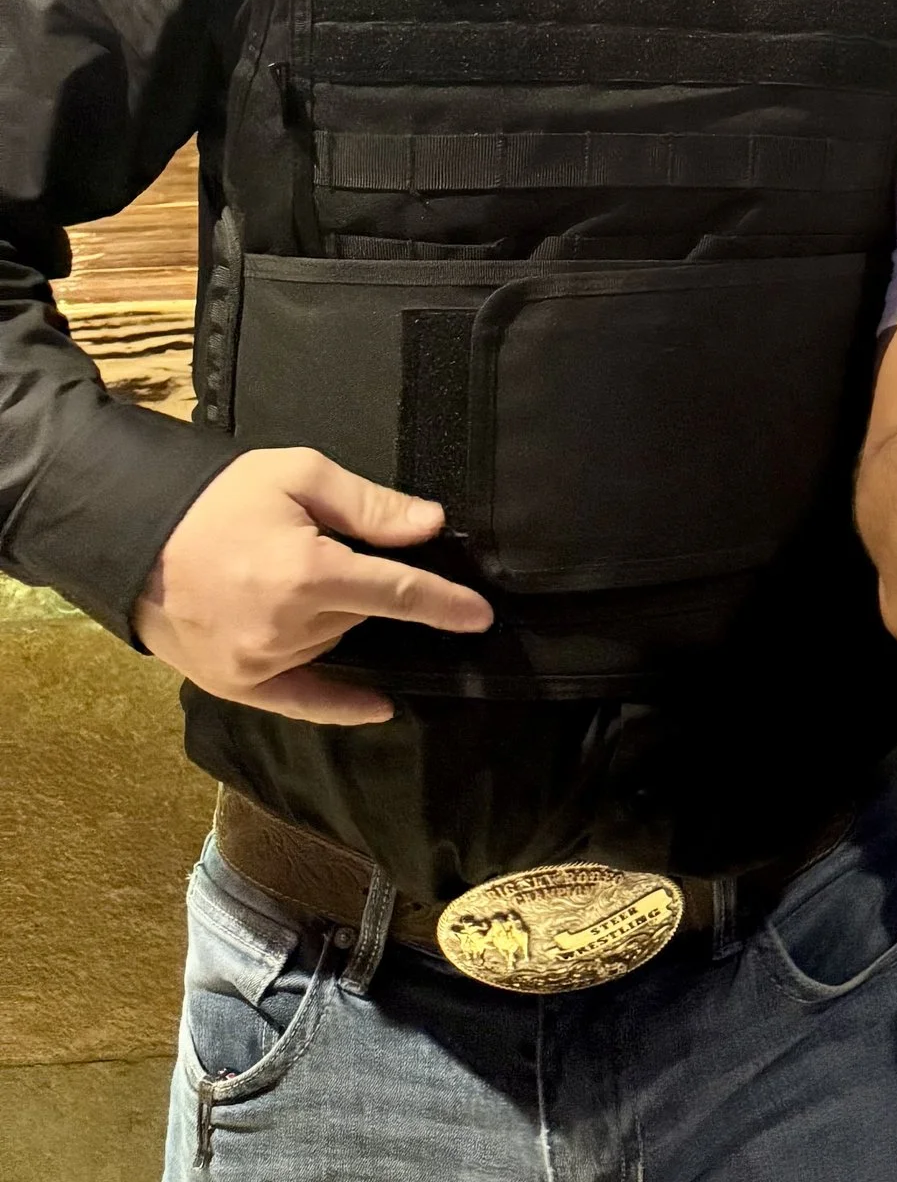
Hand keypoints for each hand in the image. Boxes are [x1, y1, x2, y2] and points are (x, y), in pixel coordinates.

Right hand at [134, 449, 492, 725]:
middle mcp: (286, 628)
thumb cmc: (218, 498)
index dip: (443, 603)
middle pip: (361, 613)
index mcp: (306, 573)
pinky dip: (341, 705)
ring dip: (334, 619)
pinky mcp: (235, 684)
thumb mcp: (298, 474)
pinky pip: (303, 702)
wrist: (131, 534)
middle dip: (365, 587)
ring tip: (292, 581)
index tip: (480, 617)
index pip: (396, 592)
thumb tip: (430, 526)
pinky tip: (380, 706)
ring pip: (332, 643)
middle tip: (329, 554)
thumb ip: (369, 505)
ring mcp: (258, 664)